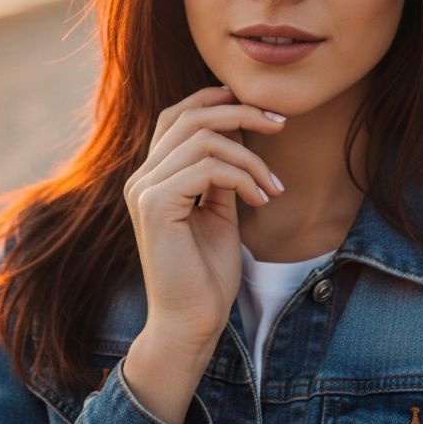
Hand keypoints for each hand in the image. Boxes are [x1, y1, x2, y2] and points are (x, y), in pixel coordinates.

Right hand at [123, 85, 286, 354]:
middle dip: (241, 113)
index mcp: (152, 176)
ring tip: (273, 188)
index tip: (261, 109)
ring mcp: (143, 189)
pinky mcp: (155, 205)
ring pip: (203, 140)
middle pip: (189, 116)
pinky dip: (242, 178)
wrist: (190, 323)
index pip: (177, 116)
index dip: (215, 99)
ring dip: (250, 158)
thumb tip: (240, 130)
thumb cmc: (206, 274)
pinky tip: (260, 201)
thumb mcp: (218, 209)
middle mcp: (141, 178)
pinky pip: (206, 168)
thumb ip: (221, 172)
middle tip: (281, 124)